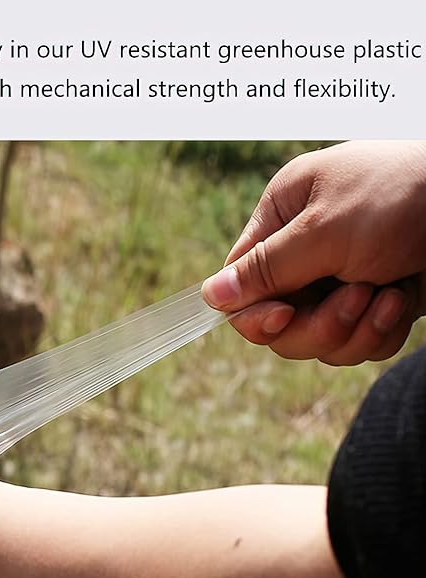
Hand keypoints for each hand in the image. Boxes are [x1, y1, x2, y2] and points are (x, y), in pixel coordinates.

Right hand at [201, 141, 425, 364]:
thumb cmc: (401, 197)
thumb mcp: (324, 230)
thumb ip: (266, 268)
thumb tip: (211, 295)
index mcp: (282, 218)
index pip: (242, 281)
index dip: (254, 311)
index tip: (283, 317)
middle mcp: (304, 252)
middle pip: (278, 322)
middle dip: (316, 324)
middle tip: (353, 300)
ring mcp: (338, 280)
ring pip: (316, 339)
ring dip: (353, 328)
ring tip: (386, 294)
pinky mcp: (371, 303)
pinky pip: (354, 342)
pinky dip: (379, 330)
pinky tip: (402, 299)